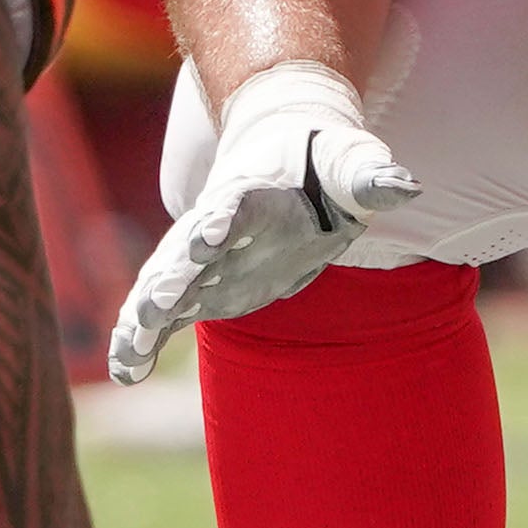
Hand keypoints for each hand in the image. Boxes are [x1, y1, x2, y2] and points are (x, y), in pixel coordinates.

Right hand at [105, 60, 416, 381]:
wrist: (283, 153)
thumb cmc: (323, 159)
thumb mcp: (351, 163)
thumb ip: (370, 177)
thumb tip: (401, 186)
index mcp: (254, 191)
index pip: (235, 205)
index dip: (221, 220)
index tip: (209, 236)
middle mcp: (217, 225)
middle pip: (185, 251)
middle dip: (169, 279)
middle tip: (154, 307)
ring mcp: (203, 258)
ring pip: (164, 287)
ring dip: (144, 320)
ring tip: (127, 359)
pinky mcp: (201, 285)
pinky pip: (165, 313)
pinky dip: (143, 339)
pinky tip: (125, 374)